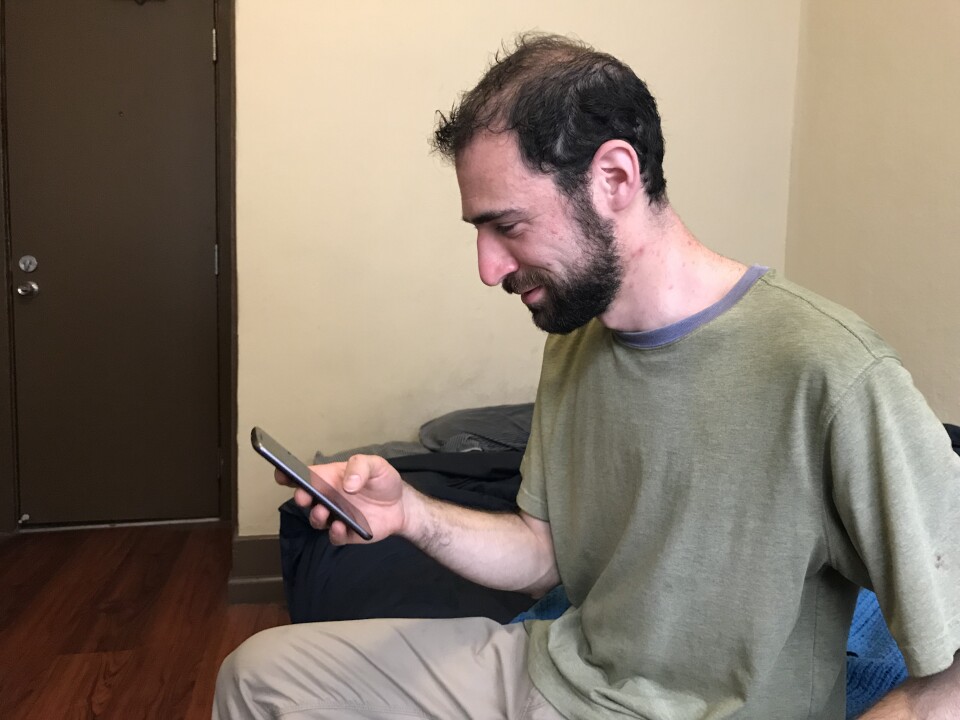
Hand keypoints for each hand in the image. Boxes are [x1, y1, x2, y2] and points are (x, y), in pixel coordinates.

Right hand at [274, 454, 406, 543]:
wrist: (401, 505)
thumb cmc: (383, 481)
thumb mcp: (376, 465)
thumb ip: (361, 467)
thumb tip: (347, 484)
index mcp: (330, 478)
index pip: (304, 476)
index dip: (288, 475)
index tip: (281, 475)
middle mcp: (328, 497)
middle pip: (305, 498)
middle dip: (300, 497)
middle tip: (304, 496)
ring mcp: (335, 516)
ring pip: (316, 519)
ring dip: (316, 516)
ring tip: (324, 512)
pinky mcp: (346, 533)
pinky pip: (334, 536)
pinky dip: (336, 533)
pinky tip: (343, 526)